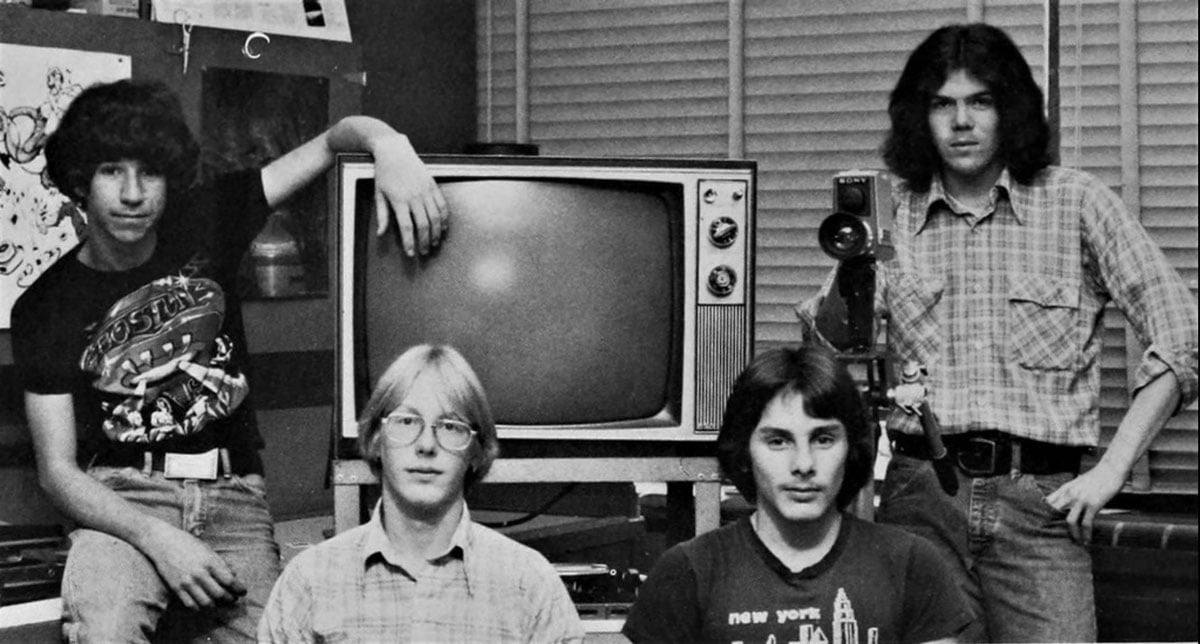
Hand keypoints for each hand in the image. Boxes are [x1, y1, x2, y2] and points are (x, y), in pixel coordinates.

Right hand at [144, 525, 246, 609]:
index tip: (242, 591)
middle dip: (230, 599)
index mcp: (210, 562)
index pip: (229, 581)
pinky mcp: (175, 588)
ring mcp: (187, 582)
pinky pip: (191, 604)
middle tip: (233, 599)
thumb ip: (220, 563)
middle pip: (220, 594)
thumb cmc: (187, 543)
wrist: (162, 541)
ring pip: (206, 602)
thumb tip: (234, 574)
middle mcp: (199, 573)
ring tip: (219, 602)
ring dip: (216, 605)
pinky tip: (203, 603)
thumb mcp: (207, 550)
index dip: (239, 588)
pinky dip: (200, 607)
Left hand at [371, 135, 447, 255]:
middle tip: (425, 251)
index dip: (410, 242)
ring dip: (437, 232)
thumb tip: (380, 233)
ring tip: (435, 242)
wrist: (394, 150)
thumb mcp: (378, 193)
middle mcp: (414, 196)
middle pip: (424, 225)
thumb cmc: (383, 172)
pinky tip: (443, 227)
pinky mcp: (432, 184)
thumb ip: (382, 215)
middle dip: (425, 241)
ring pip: (435, 217)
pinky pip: (442, 204)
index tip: (410, 253)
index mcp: (398, 200)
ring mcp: (425, 190)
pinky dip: (444, 218)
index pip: (407, 227)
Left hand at [1044, 460, 1125, 543]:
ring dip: (1072, 534)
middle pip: (1054, 512)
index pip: (1048, 502)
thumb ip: (1071, 492)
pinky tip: (1087, 539)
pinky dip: (1086, 533)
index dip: (1044, 514)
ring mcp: (1081, 499)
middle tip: (1057, 538)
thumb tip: (1066, 502)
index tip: (1043, 525)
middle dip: (1054, 526)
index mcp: (1065, 488)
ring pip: (1069, 521)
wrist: (1111, 468)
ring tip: (1076, 542)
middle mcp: (1070, 494)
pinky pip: (1086, 523)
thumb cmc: (1097, 476)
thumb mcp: (1079, 482)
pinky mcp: (1093, 504)